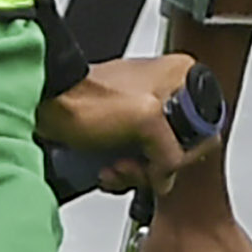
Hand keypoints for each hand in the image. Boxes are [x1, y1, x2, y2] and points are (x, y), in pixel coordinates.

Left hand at [37, 54, 209, 194]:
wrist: (44, 104)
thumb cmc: (84, 98)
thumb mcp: (144, 122)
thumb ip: (170, 152)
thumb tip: (169, 175)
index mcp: (182, 75)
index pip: (208, 126)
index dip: (186, 151)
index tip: (165, 160)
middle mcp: (166, 90)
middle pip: (181, 146)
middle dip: (154, 165)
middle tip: (134, 165)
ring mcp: (144, 111)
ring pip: (158, 157)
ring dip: (136, 172)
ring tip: (114, 168)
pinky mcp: (123, 128)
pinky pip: (137, 159)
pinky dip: (122, 171)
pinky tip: (107, 169)